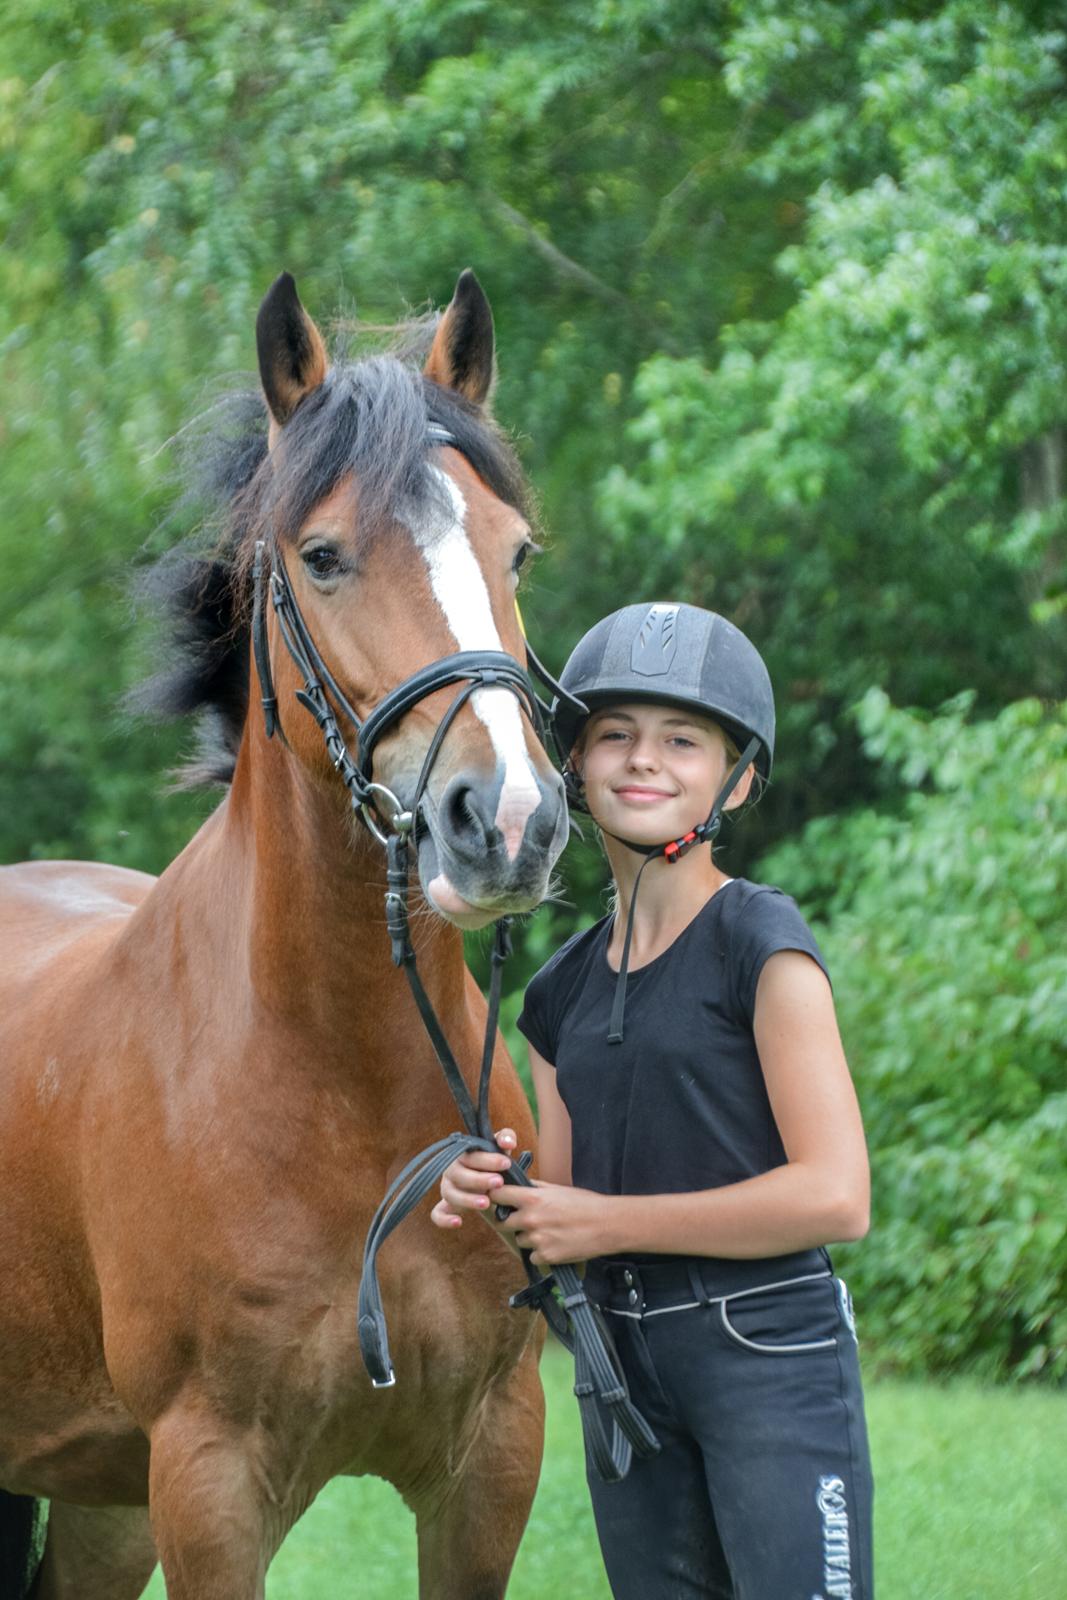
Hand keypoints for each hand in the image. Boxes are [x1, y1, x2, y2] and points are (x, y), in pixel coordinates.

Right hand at [431, 1128, 516, 1229]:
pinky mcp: (445, 1206)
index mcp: (463, 1154)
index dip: (489, 1159)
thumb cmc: (494, 1160)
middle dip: (479, 1179)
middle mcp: (451, 1170)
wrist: (489, 1179)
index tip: (507, 1163)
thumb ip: (506, 1138)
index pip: (472, 1155)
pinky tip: (459, 1222)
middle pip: (459, 1175)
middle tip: (499, 1182)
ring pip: (450, 1194)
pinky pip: (437, 1214)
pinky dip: (444, 1219)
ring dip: (467, 1199)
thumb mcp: (500, 1147)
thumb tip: (508, 1143)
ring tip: (486, 1203)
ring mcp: (447, 1188)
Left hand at [492, 1180, 612, 1266]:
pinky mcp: (546, 1257)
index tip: (499, 1199)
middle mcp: (530, 1219)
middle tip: (527, 1219)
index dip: (496, 1197)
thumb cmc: (586, 1203)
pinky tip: (555, 1244)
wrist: (607, 1225)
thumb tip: (519, 1184)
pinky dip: (540, 1252)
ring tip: (549, 1231)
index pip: (497, 1196)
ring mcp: (537, 1240)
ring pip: (519, 1240)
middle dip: (512, 1220)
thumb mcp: (558, 1188)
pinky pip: (533, 1256)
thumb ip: (535, 1188)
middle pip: (503, 1222)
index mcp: (532, 1199)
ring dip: (528, 1237)